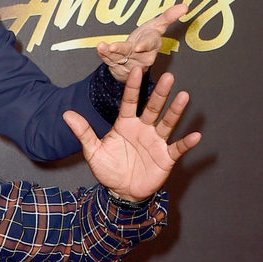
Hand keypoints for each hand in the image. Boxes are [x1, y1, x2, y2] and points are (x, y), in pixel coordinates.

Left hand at [63, 68, 200, 200]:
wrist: (121, 192)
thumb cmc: (108, 169)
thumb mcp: (93, 151)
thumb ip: (83, 132)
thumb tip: (66, 114)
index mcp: (125, 124)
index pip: (129, 102)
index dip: (132, 87)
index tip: (135, 69)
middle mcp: (143, 129)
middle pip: (152, 108)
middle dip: (160, 93)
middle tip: (169, 77)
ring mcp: (155, 142)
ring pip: (167, 123)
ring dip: (175, 111)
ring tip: (184, 96)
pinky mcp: (165, 157)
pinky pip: (177, 148)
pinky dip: (186, 143)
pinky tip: (196, 135)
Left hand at [96, 4, 187, 80]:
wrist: (135, 60)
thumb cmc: (146, 39)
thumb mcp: (157, 26)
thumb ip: (169, 16)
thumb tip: (185, 6)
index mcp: (152, 45)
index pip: (150, 44)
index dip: (144, 46)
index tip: (138, 47)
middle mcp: (141, 56)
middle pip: (131, 52)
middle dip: (122, 50)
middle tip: (114, 48)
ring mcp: (128, 62)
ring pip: (118, 56)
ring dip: (109, 52)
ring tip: (102, 46)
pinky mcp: (116, 65)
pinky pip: (108, 59)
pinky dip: (103, 53)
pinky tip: (99, 47)